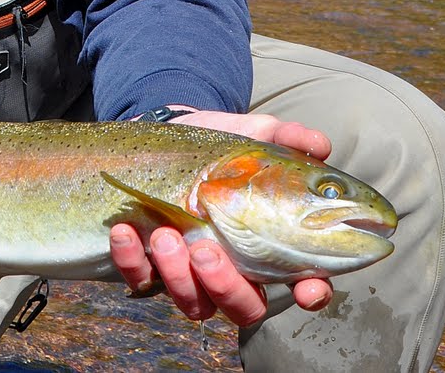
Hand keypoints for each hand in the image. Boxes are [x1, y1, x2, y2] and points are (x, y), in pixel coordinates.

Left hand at [109, 109, 333, 324]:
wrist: (164, 135)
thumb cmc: (219, 146)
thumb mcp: (252, 135)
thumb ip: (286, 138)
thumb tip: (319, 145)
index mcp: (270, 246)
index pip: (304, 283)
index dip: (312, 291)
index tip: (308, 288)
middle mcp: (233, 269)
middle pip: (244, 309)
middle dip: (226, 287)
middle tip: (205, 250)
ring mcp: (191, 274)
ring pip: (194, 303)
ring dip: (178, 276)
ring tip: (165, 232)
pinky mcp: (149, 266)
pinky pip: (141, 281)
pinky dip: (131, 260)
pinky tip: (126, 230)